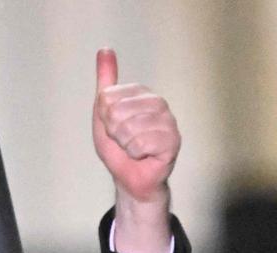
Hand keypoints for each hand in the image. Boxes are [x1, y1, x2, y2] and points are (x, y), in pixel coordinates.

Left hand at [92, 48, 178, 252]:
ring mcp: (168, 121)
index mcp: (140, 93)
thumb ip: (105, 82)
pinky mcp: (173, 141)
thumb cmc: (119, 148)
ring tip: (133, 149)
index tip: (113, 128)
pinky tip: (144, 156)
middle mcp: (157, 103)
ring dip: (124, 145)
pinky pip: (142, 142)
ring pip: (129, 128)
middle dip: (114, 133)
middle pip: (117, 112)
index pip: (107, 97)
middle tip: (123, 141)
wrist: (130, 179)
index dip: (103, 118)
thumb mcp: (103, 114)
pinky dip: (136, 154)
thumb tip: (105, 49)